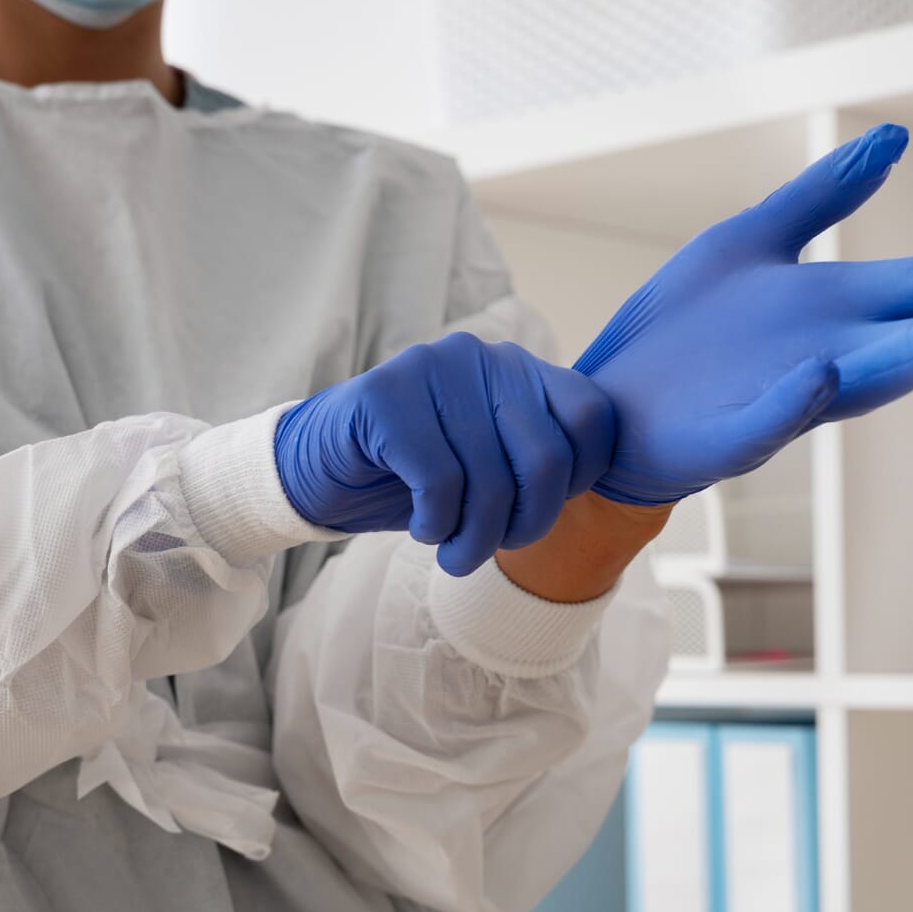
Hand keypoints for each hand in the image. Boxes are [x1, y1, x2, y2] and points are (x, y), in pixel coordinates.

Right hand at [275, 332, 615, 575]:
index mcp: (520, 369)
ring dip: (473, 540)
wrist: (316, 469)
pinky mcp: (386, 397)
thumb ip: (538, 459)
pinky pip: (440, 482)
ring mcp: (433, 370)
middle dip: (523, 526)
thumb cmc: (413, 477)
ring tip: (452, 553)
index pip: (592, 418)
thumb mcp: (489, 466)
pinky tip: (423, 528)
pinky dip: (437, 524)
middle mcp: (483, 358)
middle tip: (487, 550)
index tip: (534, 512)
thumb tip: (596, 485)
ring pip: (489, 480)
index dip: (578, 481)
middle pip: (545, 459)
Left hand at [576, 123, 912, 505]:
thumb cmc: (681, 333)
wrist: (603, 404)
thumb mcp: (750, 244)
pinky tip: (822, 374)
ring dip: (904, 362)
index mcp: (832, 312)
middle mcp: (820, 355)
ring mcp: (773, 398)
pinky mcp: (720, 435)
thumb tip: (892, 138)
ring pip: (853, 383)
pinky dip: (793, 401)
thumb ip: (822, 198)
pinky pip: (762, 420)